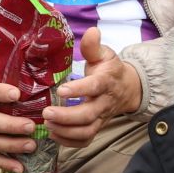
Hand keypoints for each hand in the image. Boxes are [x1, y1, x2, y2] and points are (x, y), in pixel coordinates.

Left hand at [42, 28, 143, 147]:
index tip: (61, 91)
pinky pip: (85, 140)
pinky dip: (69, 142)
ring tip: (47, 124)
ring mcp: (101, 117)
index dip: (79, 90)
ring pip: (87, 131)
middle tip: (46, 113)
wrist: (128, 89)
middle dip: (67, 117)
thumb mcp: (104, 55)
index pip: (95, 87)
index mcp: (106, 81)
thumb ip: (93, 46)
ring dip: (66, 131)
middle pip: (89, 115)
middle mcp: (104, 102)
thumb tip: (91, 30)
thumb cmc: (110, 70)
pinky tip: (54, 134)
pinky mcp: (97, 127)